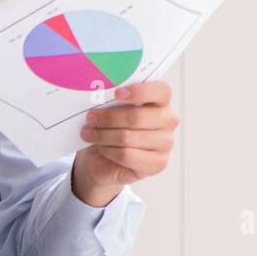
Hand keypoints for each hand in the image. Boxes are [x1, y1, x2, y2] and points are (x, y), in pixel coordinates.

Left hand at [71, 79, 178, 205]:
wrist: (104, 159)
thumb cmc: (111, 129)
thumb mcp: (110, 111)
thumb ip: (113, 102)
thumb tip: (98, 97)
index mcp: (161, 102)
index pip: (161, 91)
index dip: (139, 91)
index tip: (117, 94)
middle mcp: (168, 121)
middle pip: (137, 117)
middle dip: (109, 118)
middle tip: (91, 118)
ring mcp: (165, 143)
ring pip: (128, 137)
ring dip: (103, 135)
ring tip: (89, 134)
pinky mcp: (158, 163)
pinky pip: (127, 155)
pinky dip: (109, 151)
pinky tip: (101, 148)